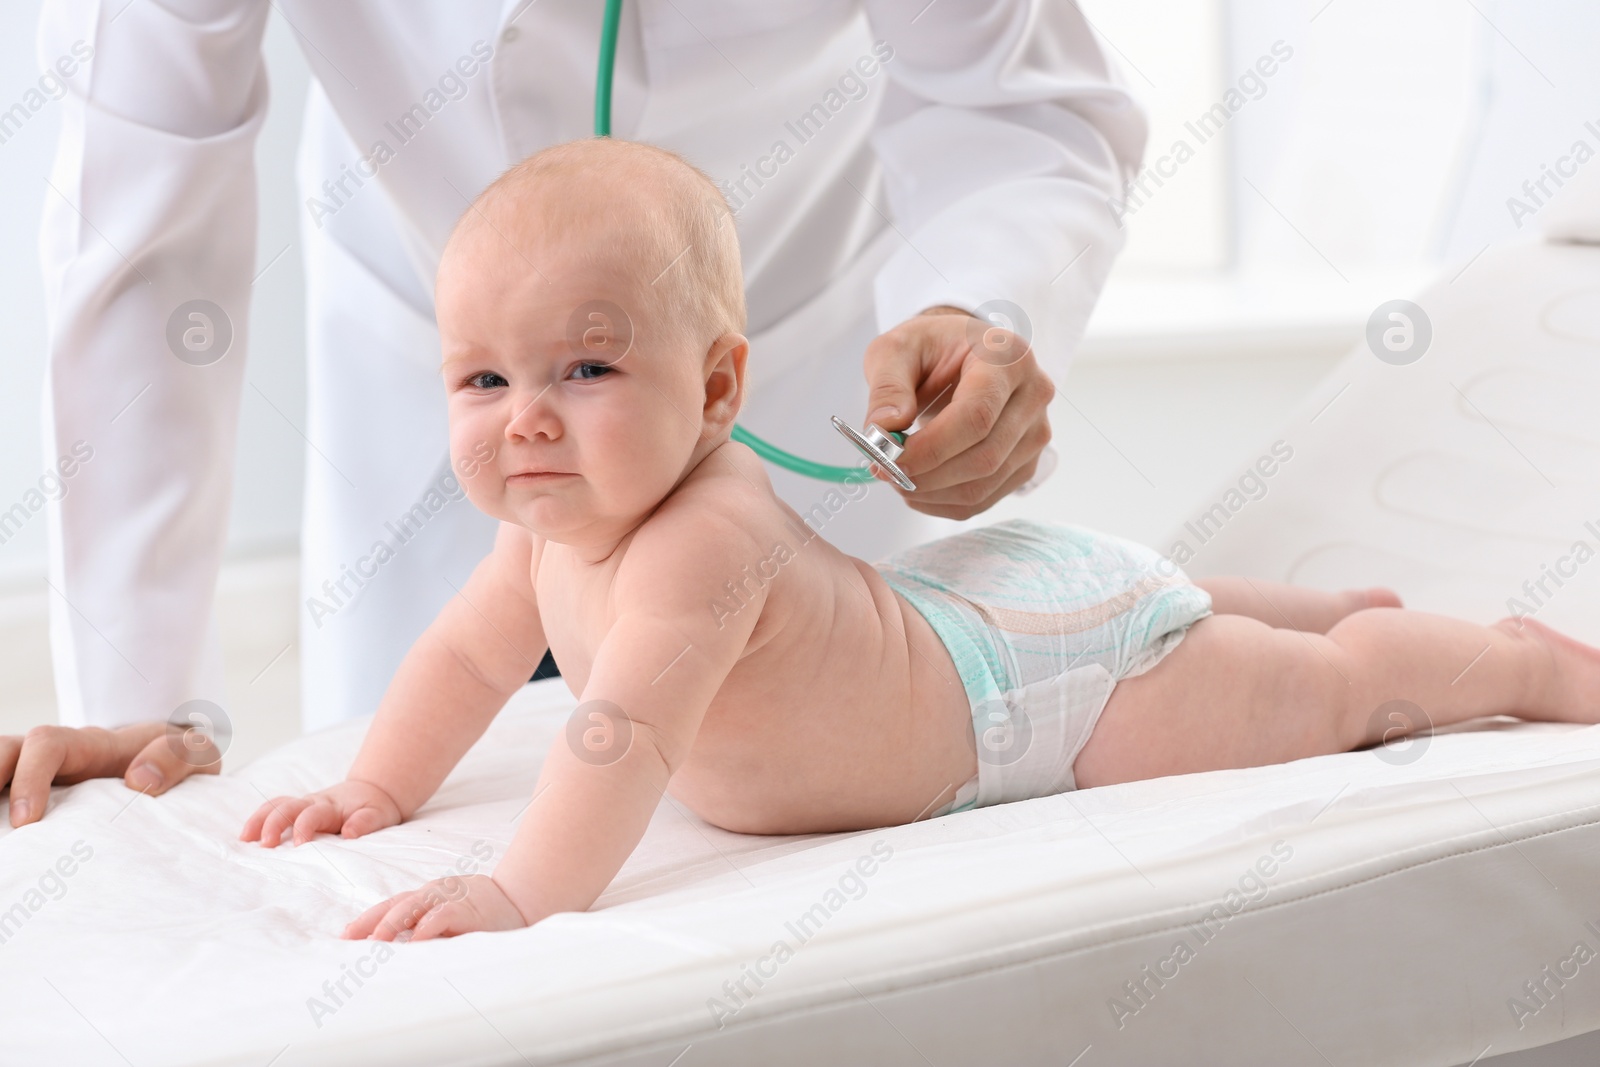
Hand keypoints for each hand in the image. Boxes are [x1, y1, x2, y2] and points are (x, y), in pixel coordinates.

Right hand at [2, 721, 221, 827]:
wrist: (172, 766)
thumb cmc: (176, 760)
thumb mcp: (193, 752)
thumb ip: (176, 756)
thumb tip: (140, 782)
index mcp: (92, 745)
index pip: (47, 744)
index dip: (31, 776)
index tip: (29, 820)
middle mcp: (57, 758)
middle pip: (7, 752)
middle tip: (0, 828)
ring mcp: (42, 778)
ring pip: (1, 770)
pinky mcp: (38, 800)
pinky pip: (8, 798)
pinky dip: (4, 810)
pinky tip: (8, 844)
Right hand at [240, 779, 403, 847]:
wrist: (371, 792)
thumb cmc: (374, 808)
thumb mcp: (378, 815)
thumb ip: (365, 823)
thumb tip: (350, 833)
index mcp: (331, 806)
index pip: (313, 814)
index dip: (304, 827)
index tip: (298, 845)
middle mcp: (313, 802)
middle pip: (287, 806)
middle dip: (273, 823)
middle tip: (265, 844)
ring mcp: (302, 805)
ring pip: (275, 805)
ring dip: (258, 819)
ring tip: (245, 839)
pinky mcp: (296, 809)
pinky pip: (273, 808)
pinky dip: (258, 819)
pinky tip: (246, 836)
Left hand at [342, 873, 526, 940]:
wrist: (520, 900)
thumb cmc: (484, 913)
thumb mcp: (450, 915)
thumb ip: (426, 925)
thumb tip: (394, 947)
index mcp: (429, 895)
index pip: (392, 905)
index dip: (368, 919)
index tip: (345, 936)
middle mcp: (435, 894)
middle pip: (397, 904)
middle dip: (372, 922)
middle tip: (350, 940)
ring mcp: (452, 899)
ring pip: (414, 906)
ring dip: (392, 923)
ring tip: (375, 942)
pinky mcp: (468, 909)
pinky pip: (443, 916)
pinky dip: (426, 928)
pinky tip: (413, 941)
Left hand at [862, 305, 1055, 519]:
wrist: (961, 354)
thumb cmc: (931, 347)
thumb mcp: (896, 349)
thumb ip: (887, 387)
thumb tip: (884, 429)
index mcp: (1007, 358)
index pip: (977, 416)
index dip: (932, 447)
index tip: (891, 459)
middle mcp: (1033, 396)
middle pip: (985, 456)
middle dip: (927, 475)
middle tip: (884, 472)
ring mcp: (1036, 433)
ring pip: (984, 485)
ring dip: (932, 493)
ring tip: (896, 477)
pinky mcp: (1026, 462)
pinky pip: (984, 498)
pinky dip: (943, 503)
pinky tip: (918, 488)